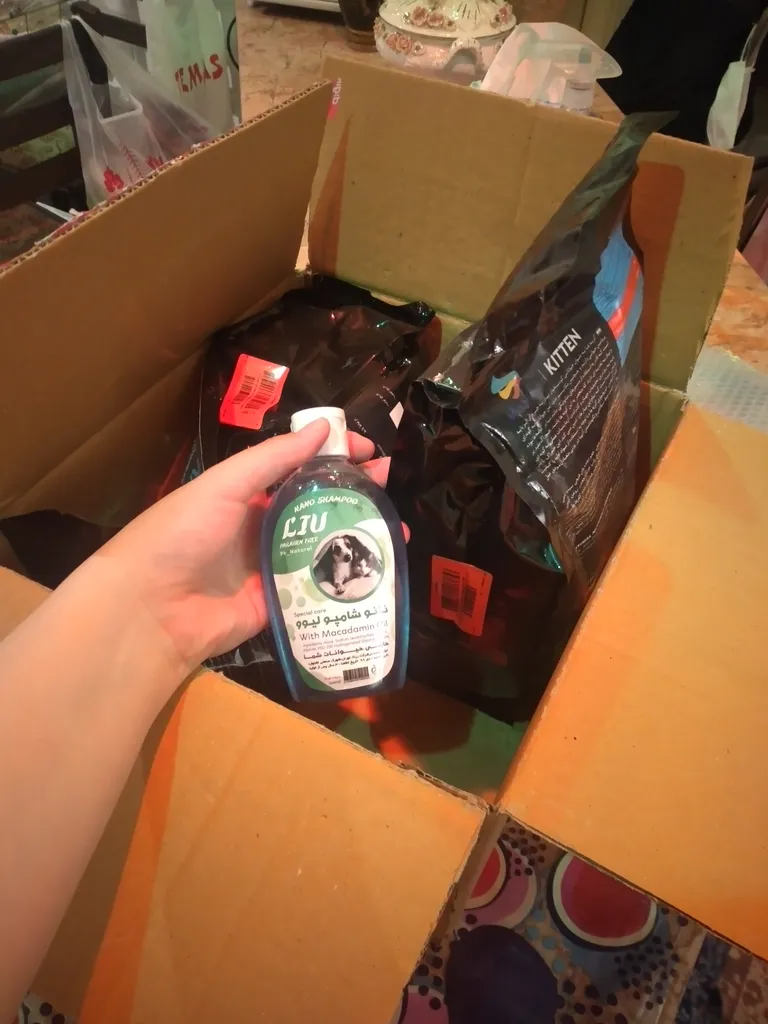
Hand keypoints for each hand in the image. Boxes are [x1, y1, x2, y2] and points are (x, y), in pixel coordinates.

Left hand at [100, 420, 390, 677]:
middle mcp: (262, 529)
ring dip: (359, 538)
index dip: (334, 457)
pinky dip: (346, 583)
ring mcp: (272, 569)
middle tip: (390, 483)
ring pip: (324, 549)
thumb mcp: (225, 485)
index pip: (299, 468)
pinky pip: (317, 592)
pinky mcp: (279, 606)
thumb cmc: (181, 534)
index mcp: (247, 495)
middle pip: (318, 508)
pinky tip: (378, 572)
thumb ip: (274, 458)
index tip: (370, 450)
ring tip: (396, 529)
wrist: (150, 608)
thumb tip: (323, 426)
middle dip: (355, 494)